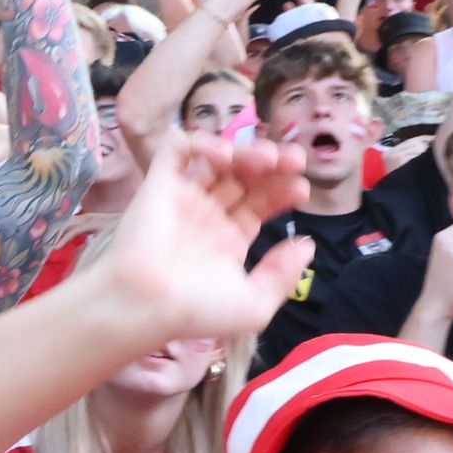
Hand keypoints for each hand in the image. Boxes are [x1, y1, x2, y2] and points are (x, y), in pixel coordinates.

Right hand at [82, 135, 313, 343]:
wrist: (146, 303)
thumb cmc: (198, 309)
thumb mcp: (255, 305)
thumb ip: (283, 275)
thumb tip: (306, 244)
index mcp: (228, 241)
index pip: (261, 204)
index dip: (283, 192)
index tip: (302, 190)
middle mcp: (208, 215)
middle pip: (245, 178)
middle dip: (272, 166)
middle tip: (295, 160)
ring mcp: (184, 196)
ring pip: (217, 160)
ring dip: (245, 152)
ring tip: (266, 158)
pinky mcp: (159, 182)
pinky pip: (177, 149)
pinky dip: (201, 143)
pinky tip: (223, 155)